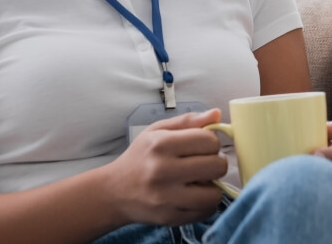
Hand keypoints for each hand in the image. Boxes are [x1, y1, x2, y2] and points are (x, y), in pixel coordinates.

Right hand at [105, 109, 227, 225]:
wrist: (114, 192)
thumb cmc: (140, 158)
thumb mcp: (157, 131)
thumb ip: (188, 121)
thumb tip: (217, 114)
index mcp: (161, 144)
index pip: (209, 141)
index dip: (212, 143)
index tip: (203, 147)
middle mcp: (163, 171)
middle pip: (217, 166)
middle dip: (215, 164)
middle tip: (203, 165)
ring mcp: (166, 197)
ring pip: (215, 193)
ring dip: (213, 187)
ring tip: (200, 182)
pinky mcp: (170, 217)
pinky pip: (206, 212)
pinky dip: (206, 204)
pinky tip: (193, 196)